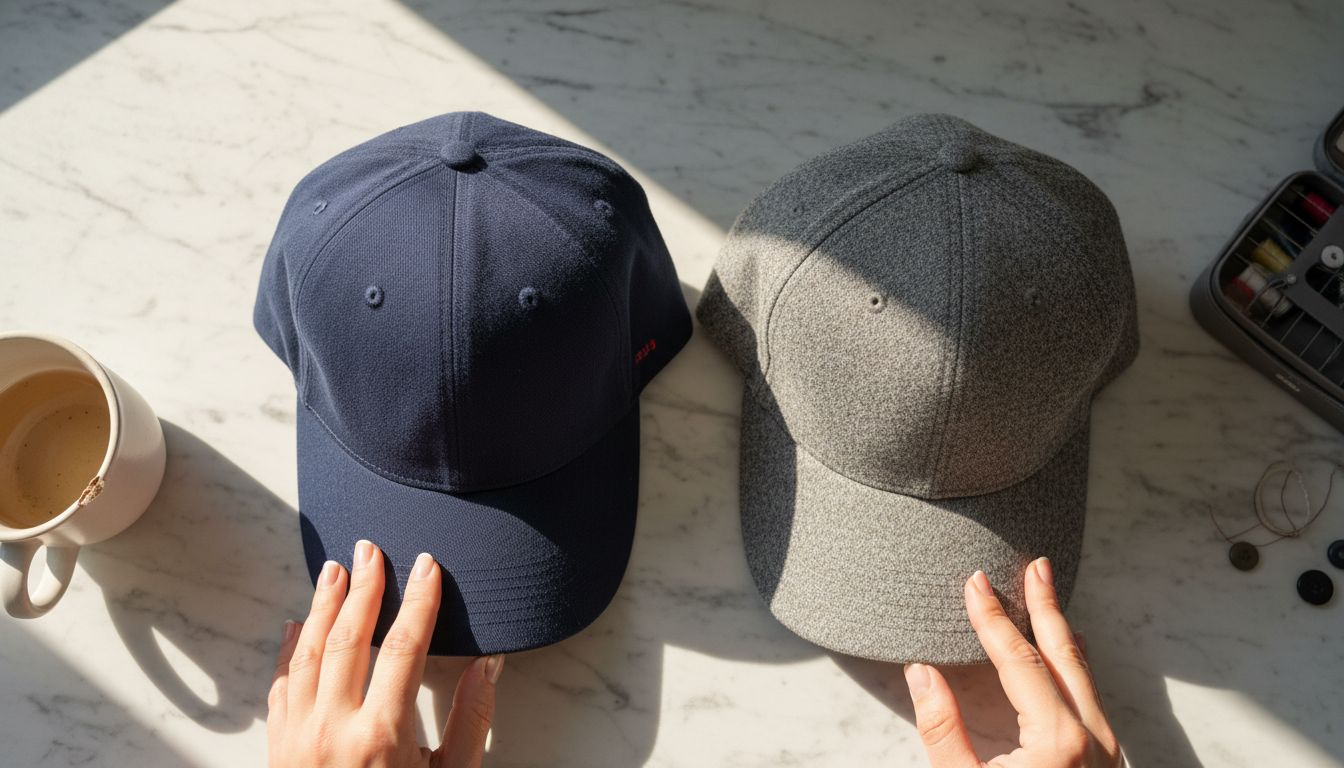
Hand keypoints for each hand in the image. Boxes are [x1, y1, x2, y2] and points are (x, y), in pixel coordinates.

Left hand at [267, 540, 504, 766]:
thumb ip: (469, 723)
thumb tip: (486, 666)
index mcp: (381, 735)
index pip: (404, 645)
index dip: (419, 600)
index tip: (427, 564)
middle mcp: (332, 728)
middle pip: (348, 636)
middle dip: (364, 587)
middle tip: (371, 549)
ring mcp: (297, 738)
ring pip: (306, 653)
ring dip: (322, 606)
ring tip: (335, 570)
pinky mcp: (277, 750)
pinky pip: (280, 686)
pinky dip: (288, 651)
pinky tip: (295, 627)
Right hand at [905, 558, 1122, 767]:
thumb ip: (942, 729)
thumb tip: (921, 674)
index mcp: (1056, 740)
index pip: (1019, 661)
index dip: (993, 619)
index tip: (976, 584)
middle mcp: (1091, 738)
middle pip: (1065, 654)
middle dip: (1047, 606)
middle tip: (1037, 567)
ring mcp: (1106, 751)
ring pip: (1084, 675)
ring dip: (1061, 632)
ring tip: (1047, 598)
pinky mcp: (1106, 762)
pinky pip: (1091, 699)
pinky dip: (1072, 665)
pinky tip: (1064, 654)